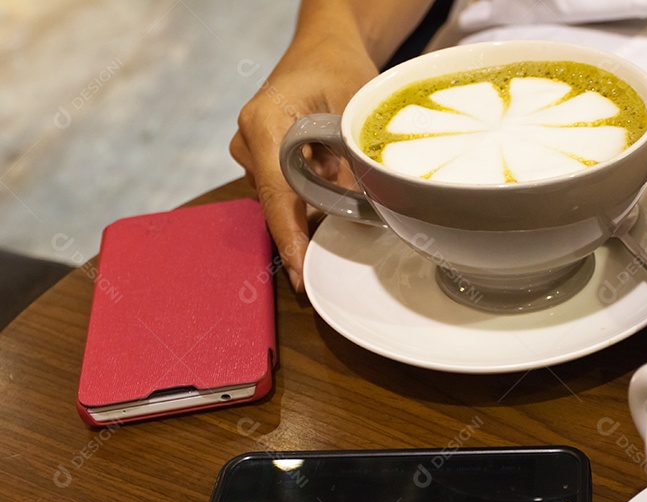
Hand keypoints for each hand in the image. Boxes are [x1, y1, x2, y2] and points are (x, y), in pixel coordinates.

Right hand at [230, 39, 378, 291]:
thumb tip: (364, 214)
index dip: (291, 237)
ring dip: (320, 201)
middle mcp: (249, 142)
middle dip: (314, 223)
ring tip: (348, 182)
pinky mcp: (264, 162)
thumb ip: (355, 160)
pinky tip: (336, 178)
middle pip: (281, 203)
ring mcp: (252, 154)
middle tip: (351, 234)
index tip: (300, 273)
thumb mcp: (356, 109)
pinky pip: (290, 192)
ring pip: (288, 200)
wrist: (323, 49)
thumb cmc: (338, 68)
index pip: (277, 193)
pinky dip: (317, 192)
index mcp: (264, 123)